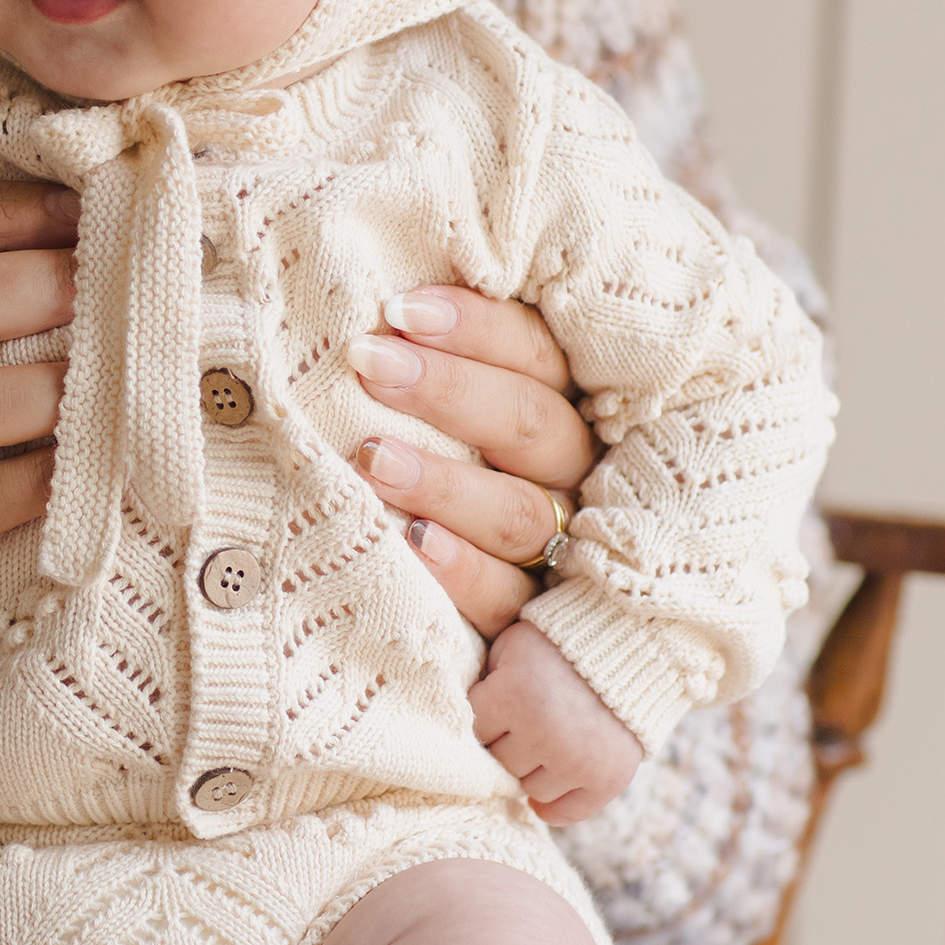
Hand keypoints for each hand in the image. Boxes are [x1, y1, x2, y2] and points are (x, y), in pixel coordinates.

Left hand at [346, 287, 595, 639]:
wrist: (515, 636)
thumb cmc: (449, 464)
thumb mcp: (465, 411)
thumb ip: (443, 362)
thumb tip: (383, 308)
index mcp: (567, 406)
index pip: (537, 355)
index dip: (474, 328)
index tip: (396, 310)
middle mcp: (575, 475)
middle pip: (531, 425)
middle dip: (448, 390)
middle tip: (369, 363)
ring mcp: (562, 549)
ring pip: (517, 510)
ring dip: (443, 481)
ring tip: (371, 457)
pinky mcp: (533, 618)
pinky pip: (505, 597)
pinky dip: (460, 569)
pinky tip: (413, 544)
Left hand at [470, 621, 641, 824]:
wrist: (632, 647)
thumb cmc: (558, 645)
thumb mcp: (512, 646)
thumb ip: (486, 682)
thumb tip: (462, 729)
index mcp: (514, 695)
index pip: (474, 732)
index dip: (486, 718)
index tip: (501, 705)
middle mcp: (544, 733)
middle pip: (500, 763)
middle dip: (508, 743)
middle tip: (527, 722)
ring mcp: (577, 760)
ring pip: (529, 790)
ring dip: (534, 770)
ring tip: (548, 741)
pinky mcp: (607, 778)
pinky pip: (564, 813)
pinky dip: (554, 807)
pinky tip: (551, 784)